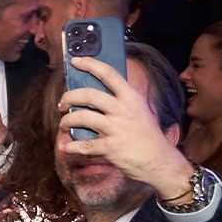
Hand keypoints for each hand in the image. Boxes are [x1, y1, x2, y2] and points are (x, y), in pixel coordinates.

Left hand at [58, 56, 192, 197]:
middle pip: (89, 95)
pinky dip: (70, 146)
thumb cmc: (146, 136)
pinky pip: (83, 145)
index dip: (90, 64)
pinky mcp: (111, 147)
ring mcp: (117, 129)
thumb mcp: (138, 111)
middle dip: (69, 97)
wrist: (159, 161)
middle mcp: (124, 110)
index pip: (110, 74)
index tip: (75, 60)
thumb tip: (91, 93)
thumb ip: (119, 101)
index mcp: (131, 98)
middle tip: (62, 104)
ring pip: (82, 117)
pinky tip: (65, 146)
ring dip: (66, 121)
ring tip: (64, 124)